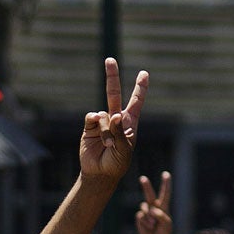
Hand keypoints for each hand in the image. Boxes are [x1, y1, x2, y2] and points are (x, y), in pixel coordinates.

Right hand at [79, 59, 147, 186]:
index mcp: (130, 122)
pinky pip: (92, 118)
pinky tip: (100, 138)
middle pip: (113, 93)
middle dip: (112, 76)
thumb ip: (120, 131)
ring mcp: (102, 121)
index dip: (140, 87)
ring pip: (104, 115)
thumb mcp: (125, 149)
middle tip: (109, 60)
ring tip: (109, 145)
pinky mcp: (89, 126)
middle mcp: (116, 118)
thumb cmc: (117, 162)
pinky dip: (97, 127)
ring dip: (107, 131)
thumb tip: (115, 114)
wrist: (100, 173)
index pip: (136, 101)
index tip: (144, 73)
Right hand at [135, 171, 173, 233]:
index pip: (165, 193)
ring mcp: (146, 212)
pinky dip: (144, 222)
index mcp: (164, 207)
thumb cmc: (164, 233)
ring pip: (144, 207)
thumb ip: (161, 215)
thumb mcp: (166, 224)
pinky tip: (148, 227)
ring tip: (153, 226)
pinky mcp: (140, 217)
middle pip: (149, 194)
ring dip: (149, 217)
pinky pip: (141, 215)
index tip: (166, 174)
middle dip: (146, 186)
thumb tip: (152, 210)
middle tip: (142, 178)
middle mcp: (154, 207)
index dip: (165, 184)